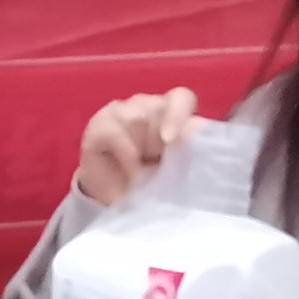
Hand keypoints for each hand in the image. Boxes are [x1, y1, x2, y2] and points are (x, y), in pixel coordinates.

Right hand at [76, 88, 197, 209]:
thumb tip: (199, 125)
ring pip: (137, 117)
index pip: (181, 98)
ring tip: (141, 166)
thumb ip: (189, 145)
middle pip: (158, 107)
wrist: (119, 200)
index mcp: (171, 113)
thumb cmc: (154, 181)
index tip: (171, 141)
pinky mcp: (99, 124)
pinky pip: (114, 131)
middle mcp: (146, 106)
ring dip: (142, 148)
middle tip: (155, 162)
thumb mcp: (178, 167)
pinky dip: (126, 154)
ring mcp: (120, 111)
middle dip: (159, 142)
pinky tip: (129, 168)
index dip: (178, 115)